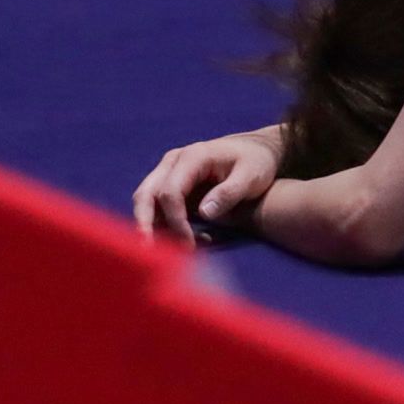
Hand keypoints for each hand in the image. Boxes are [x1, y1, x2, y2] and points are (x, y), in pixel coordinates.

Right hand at [132, 125, 284, 244]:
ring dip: (158, 229)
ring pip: (147, 204)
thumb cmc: (256, 161)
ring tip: (187, 248)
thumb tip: (204, 213)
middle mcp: (174, 163)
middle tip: (150, 253)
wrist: (258, 150)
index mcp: (192, 157)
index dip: (175, 221)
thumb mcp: (252, 176)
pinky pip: (160, 209)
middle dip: (145, 225)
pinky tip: (196, 239)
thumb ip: (229, 193)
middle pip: (145, 195)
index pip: (170, 192)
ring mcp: (170, 173)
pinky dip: (169, 227)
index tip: (188, 244)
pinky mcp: (173, 186)